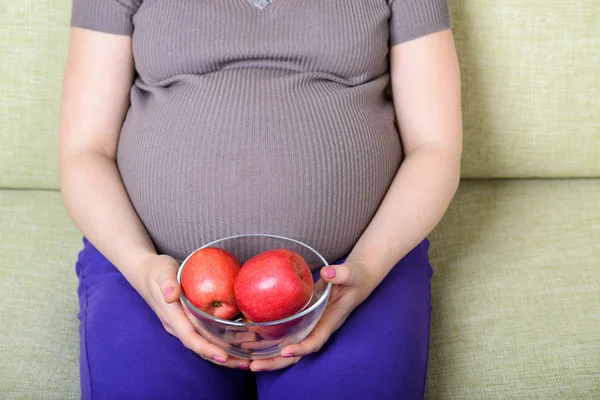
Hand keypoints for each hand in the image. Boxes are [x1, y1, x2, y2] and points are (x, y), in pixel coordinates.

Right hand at [137, 254, 250, 368]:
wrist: (146, 273)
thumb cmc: (157, 270)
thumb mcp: (162, 271)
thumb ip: (167, 282)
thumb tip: (171, 295)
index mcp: (172, 316)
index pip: (189, 337)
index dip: (206, 349)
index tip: (223, 357)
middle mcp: (177, 326)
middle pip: (201, 347)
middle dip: (223, 357)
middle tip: (246, 363)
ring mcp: (183, 325)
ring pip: (205, 344)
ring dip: (226, 352)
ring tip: (248, 358)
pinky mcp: (189, 321)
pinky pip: (206, 335)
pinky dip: (223, 341)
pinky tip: (241, 342)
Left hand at [249, 260, 374, 371]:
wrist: (353, 280)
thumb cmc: (354, 279)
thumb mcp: (351, 275)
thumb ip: (341, 274)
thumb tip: (328, 274)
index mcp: (329, 322)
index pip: (315, 341)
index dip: (301, 349)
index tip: (285, 351)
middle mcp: (315, 328)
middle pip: (295, 353)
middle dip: (275, 362)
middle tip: (254, 366)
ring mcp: (306, 325)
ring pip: (285, 346)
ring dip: (266, 353)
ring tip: (243, 357)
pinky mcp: (298, 319)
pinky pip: (282, 332)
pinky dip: (265, 337)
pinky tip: (246, 336)